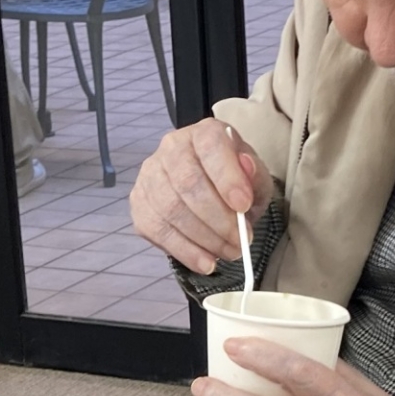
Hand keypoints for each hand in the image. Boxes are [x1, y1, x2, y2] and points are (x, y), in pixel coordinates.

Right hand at [129, 118, 274, 273]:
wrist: (210, 188)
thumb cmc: (234, 182)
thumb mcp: (255, 177)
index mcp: (203, 133)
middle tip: (241, 242)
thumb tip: (246, 168)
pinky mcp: (139, 203)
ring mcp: (150, 175)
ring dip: (204, 239)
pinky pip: (156, 230)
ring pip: (171, 209)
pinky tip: (205, 262)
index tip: (244, 206)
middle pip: (188, 183)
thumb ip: (254, 175)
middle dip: (219, 219)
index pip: (210, 147)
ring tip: (229, 253)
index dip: (227, 177)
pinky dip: (184, 251)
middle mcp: (171, 147)